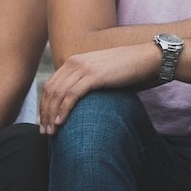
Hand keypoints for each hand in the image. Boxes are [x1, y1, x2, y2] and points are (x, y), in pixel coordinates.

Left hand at [39, 43, 159, 134]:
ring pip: (59, 94)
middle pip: (51, 91)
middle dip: (45, 113)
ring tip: (52, 132)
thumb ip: (86, 82)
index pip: (51, 85)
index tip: (44, 122)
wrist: (145, 58)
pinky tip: (62, 122)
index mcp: (73, 61)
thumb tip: (77, 103)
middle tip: (45, 132)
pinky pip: (72, 95)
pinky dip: (64, 109)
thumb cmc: (126, 70)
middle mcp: (74, 62)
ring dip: (52, 115)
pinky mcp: (93, 75)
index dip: (44, 105)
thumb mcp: (100, 73)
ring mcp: (83, 68)